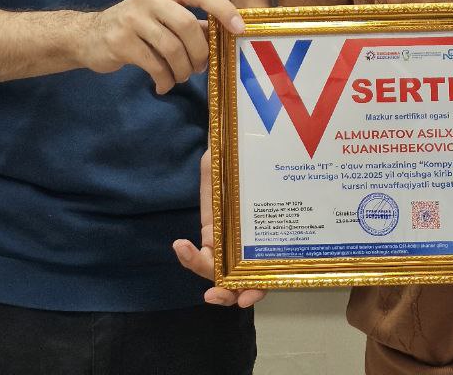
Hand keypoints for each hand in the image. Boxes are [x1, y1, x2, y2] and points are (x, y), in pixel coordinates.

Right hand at [79, 0, 244, 92]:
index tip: (239, 28)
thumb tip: (225, 34)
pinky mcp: (121, 41)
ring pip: (172, 48)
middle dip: (200, 52)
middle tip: (199, 68)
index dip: (223, 9)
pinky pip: (154, 64)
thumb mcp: (164, 16)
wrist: (89, 36)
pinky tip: (163, 84)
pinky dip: (164, 79)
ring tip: (180, 77)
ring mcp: (133, 17)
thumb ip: (193, 23)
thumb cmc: (136, 25)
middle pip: (188, 25)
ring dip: (182, 69)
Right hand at [173, 150, 265, 307]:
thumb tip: (211, 153)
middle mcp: (230, 246)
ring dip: (241, 294)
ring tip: (244, 299)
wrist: (260, 168)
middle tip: (214, 294)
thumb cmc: (234, 165)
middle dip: (218, 290)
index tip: (182, 246)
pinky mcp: (270, 251)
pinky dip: (263, 284)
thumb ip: (213, 166)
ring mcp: (249, 251)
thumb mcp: (218, 163)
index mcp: (214, 231)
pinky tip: (267, 284)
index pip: (201, 253)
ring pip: (244, 281)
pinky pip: (265, 272)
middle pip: (222, 277)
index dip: (192, 257)